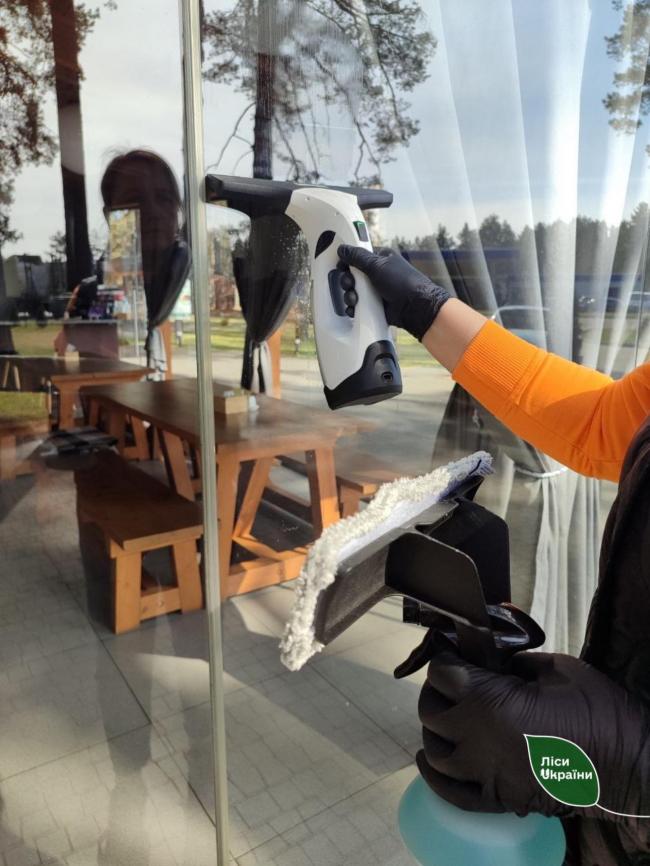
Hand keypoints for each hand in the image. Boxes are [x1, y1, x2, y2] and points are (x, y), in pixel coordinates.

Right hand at [336, 245, 450, 340]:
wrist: (415, 308)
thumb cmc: (402, 282)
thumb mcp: (377, 265)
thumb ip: (357, 256)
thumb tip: (343, 249)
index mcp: (379, 259)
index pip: (357, 257)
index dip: (347, 261)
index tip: (341, 266)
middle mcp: (377, 274)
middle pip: (352, 276)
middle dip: (348, 281)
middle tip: (350, 284)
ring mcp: (376, 291)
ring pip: (354, 292)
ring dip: (350, 296)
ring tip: (355, 300)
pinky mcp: (375, 305)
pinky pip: (358, 305)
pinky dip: (354, 308)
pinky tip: (355, 309)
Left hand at [417, 644, 649, 822]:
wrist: (631, 766)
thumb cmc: (598, 711)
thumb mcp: (555, 668)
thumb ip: (513, 661)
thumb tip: (491, 659)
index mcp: (490, 701)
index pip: (442, 673)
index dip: (446, 658)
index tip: (455, 653)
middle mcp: (478, 739)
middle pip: (431, 710)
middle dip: (438, 691)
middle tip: (456, 682)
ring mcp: (485, 774)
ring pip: (434, 750)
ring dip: (436, 730)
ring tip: (450, 717)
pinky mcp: (498, 800)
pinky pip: (450, 793)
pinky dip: (434, 776)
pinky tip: (432, 760)